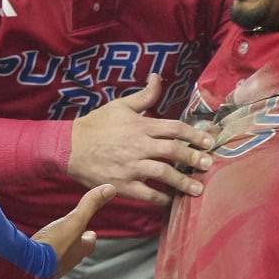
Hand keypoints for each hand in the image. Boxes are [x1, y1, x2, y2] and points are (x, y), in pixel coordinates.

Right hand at [33, 183, 117, 278]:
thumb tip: (111, 188)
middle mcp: (68, 262)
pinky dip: (42, 255)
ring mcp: (53, 268)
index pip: (89, 243)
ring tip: (54, 243)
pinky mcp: (37, 271)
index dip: (89, 237)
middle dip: (75, 244)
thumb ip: (90, 204)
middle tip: (73, 237)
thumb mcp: (74, 220)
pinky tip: (36, 251)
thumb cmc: (54, 244)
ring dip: (58, 250)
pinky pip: (42, 261)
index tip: (91, 232)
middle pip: (75, 252)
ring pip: (59, 257)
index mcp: (80, 250)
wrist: (29, 267)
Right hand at [68, 74, 215, 203]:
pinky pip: (146, 194)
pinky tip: (171, 200)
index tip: (209, 141)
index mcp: (140, 126)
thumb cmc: (96, 125)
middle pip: (172, 151)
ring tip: (197, 188)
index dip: (194, 134)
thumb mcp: (120, 105)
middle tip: (209, 164)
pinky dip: (160, 198)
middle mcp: (138, 146)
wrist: (68, 147)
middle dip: (193, 157)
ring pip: (163, 174)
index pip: (174, 128)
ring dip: (182, 181)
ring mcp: (130, 167)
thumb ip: (144, 95)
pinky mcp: (121, 184)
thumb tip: (158, 78)